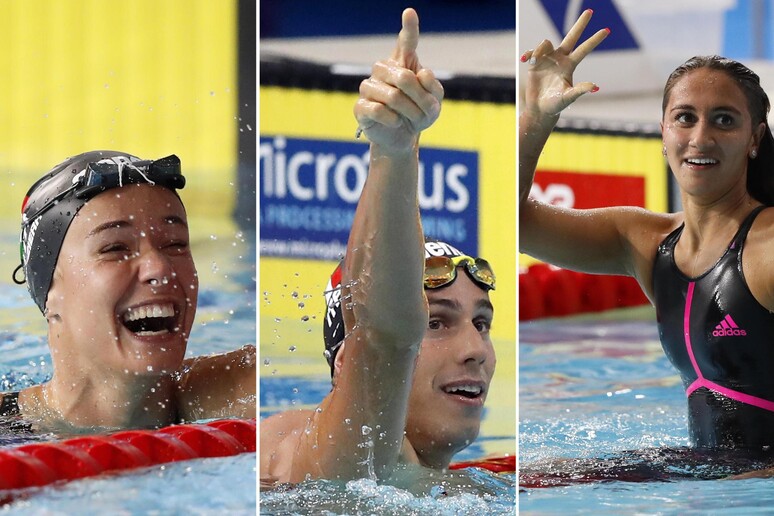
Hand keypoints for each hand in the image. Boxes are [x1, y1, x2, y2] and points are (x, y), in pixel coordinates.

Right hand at [354, 8, 443, 153]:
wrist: (402, 138)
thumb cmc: (418, 115)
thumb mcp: (435, 103)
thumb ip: (433, 87)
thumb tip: (421, 73)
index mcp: (402, 64)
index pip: (406, 42)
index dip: (409, 28)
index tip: (410, 12)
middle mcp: (382, 70)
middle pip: (404, 77)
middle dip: (420, 99)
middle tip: (425, 112)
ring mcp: (368, 87)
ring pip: (392, 96)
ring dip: (409, 112)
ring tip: (410, 119)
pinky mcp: (360, 106)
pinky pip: (379, 110)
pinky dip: (393, 119)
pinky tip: (395, 122)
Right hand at [521, 9, 608, 116]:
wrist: (540, 109)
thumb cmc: (555, 105)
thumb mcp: (568, 97)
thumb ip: (580, 90)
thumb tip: (595, 87)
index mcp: (570, 65)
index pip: (584, 49)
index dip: (594, 39)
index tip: (607, 30)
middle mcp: (561, 59)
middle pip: (572, 36)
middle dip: (581, 24)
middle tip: (590, 11)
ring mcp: (548, 59)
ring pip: (546, 43)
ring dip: (539, 49)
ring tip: (534, 61)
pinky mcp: (536, 63)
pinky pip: (532, 51)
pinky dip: (529, 53)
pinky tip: (525, 60)